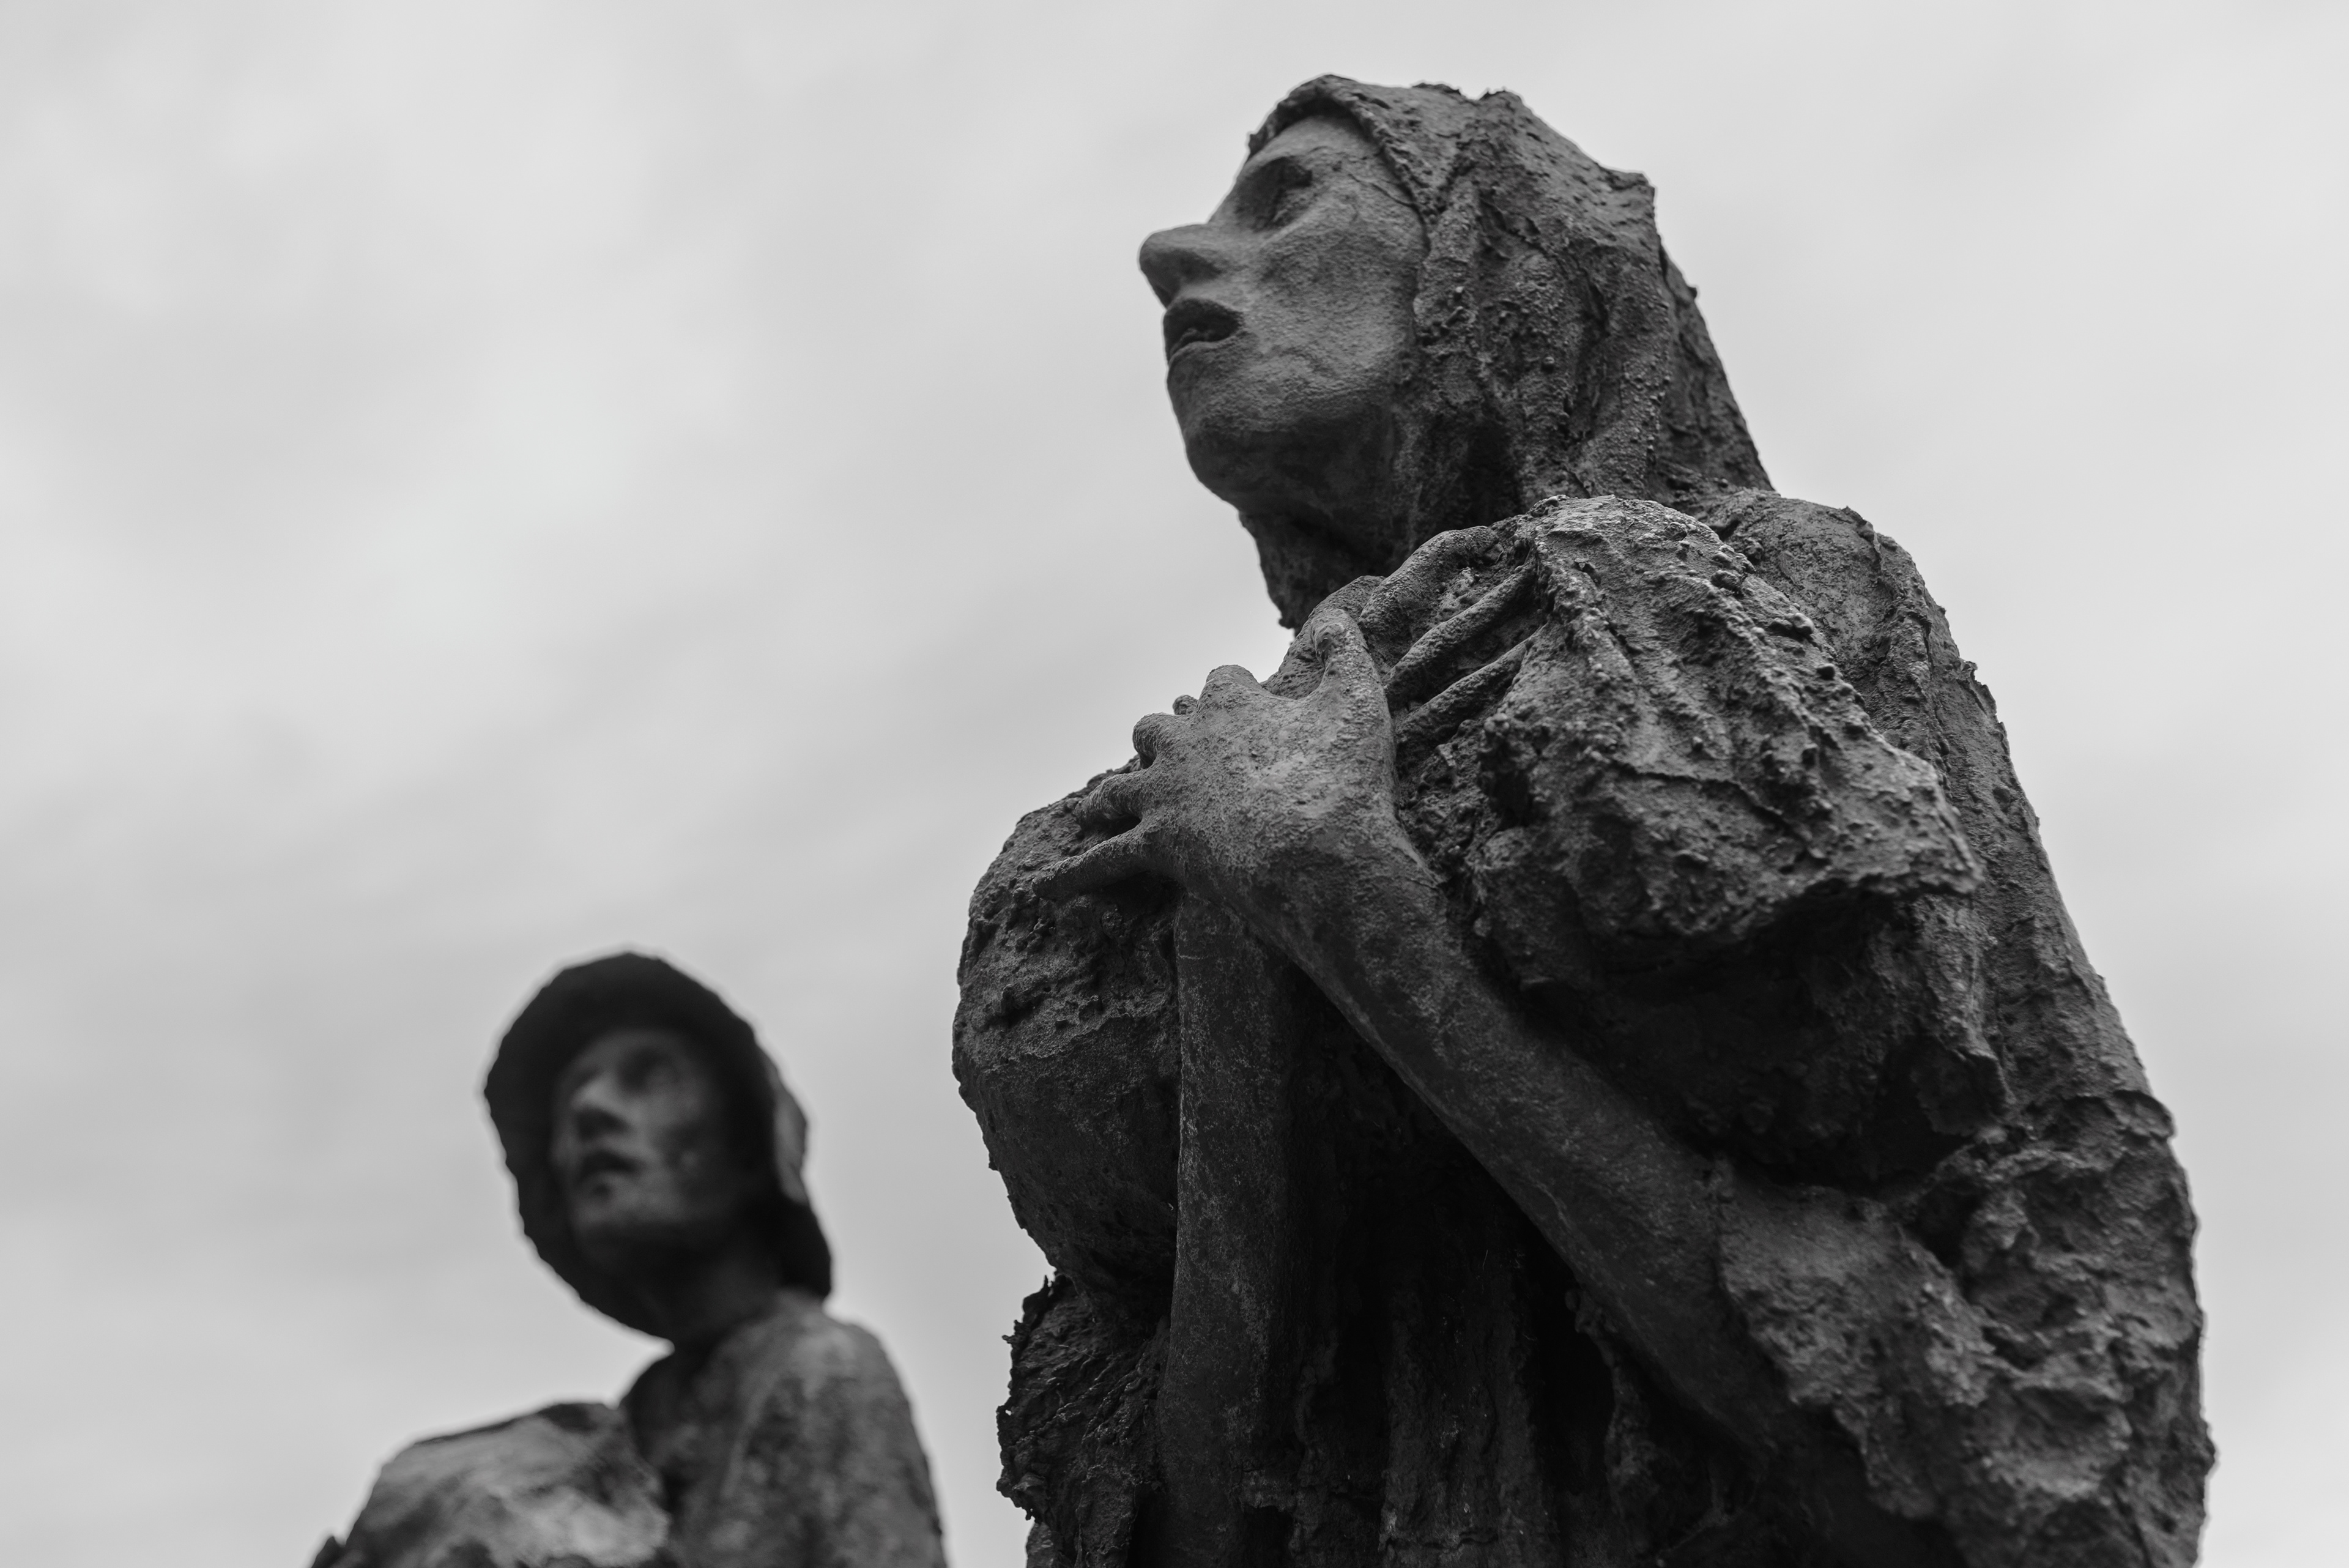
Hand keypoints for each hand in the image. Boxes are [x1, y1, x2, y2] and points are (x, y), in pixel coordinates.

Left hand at [1037, 608, 1412, 933]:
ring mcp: (1163, 795)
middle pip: (1157, 728)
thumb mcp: (1358, 701)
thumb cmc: (1342, 779)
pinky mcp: (1154, 845)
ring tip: (1100, 809)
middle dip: (1164, 737)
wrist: (1316, 853)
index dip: (1232, 690)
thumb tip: (1334, 617)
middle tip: (1174, 751)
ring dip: (1112, 797)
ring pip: (1118, 787)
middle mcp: (1184, 744)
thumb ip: (1346, 652)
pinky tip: (1047, 888)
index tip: (1245, 697)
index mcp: (1229, 705)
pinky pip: (1101, 863)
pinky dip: (1073, 876)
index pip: (1221, 680)